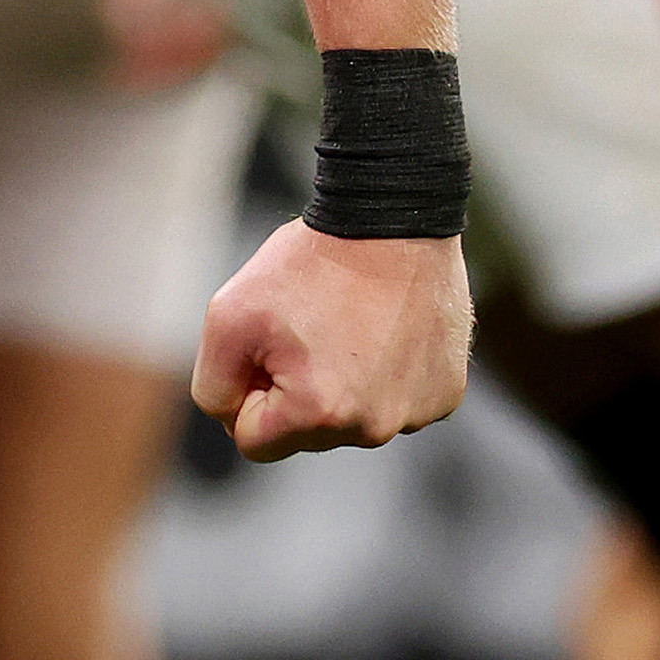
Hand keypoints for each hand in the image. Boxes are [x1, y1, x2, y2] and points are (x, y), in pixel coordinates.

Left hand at [194, 222, 470, 460]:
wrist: (390, 218)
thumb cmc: (307, 264)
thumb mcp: (227, 318)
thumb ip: (214, 387)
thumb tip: (235, 423)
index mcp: (320, 415)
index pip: (254, 442)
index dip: (245, 391)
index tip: (261, 345)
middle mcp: (374, 428)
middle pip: (307, 435)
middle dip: (294, 389)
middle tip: (304, 326)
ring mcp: (416, 414)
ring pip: (353, 418)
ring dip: (340, 381)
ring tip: (345, 320)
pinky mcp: (444, 394)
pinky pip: (395, 399)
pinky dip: (383, 372)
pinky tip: (383, 325)